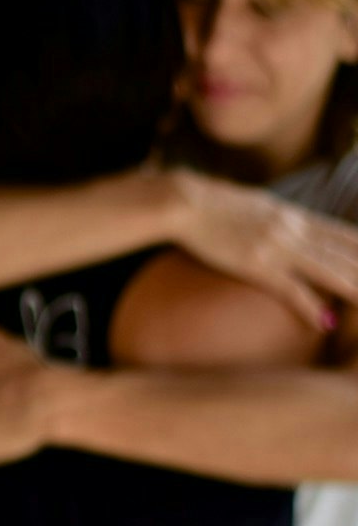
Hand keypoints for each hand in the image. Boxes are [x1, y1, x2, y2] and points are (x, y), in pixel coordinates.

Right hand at [172, 170, 357, 330]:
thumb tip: (287, 226)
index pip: (344, 234)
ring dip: (354, 288)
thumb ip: (277, 217)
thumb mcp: (255, 204)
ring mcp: (277, 246)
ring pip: (329, 270)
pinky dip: (311, 307)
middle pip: (345, 252)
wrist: (184, 203)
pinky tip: (326, 323)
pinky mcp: (256, 264)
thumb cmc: (211, 203)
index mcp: (294, 215)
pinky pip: (292, 289)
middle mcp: (294, 229)